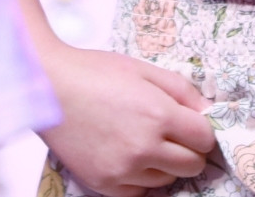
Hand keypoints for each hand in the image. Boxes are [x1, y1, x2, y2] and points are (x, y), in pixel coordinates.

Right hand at [37, 42, 214, 196]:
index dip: (202, 129)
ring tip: (143, 140)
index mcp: (158, 115)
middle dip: (189, 149)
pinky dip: (140, 177)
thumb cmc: (94, 72)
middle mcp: (143, 148)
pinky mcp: (103, 184)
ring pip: (167, 180)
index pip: (205, 138)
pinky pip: (139, 191)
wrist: (46, 86)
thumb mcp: (144, 69)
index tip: (191, 124)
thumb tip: (207, 111)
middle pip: (192, 164)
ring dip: (164, 164)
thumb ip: (182, 90)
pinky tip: (127, 154)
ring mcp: (122, 170)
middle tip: (172, 134)